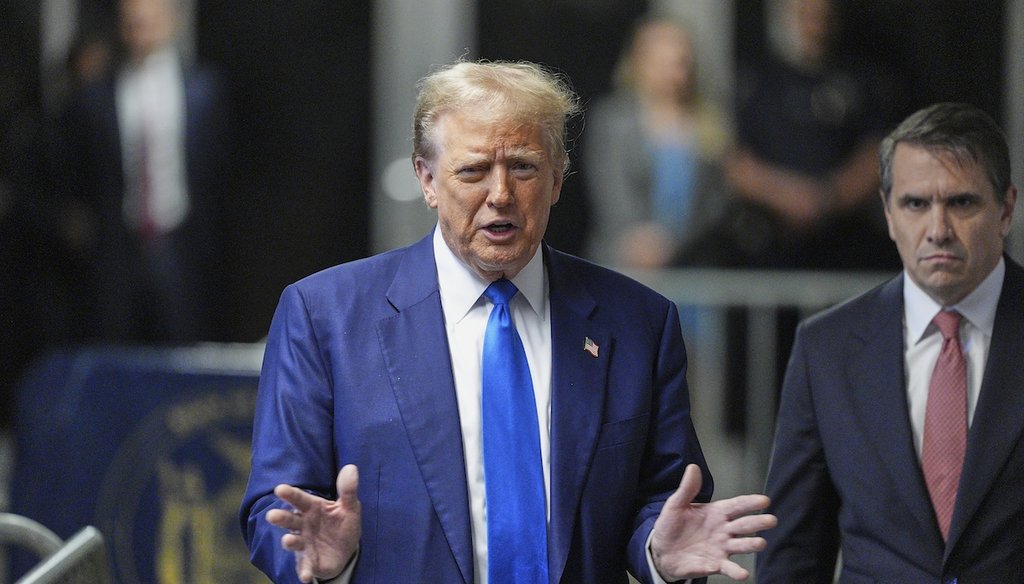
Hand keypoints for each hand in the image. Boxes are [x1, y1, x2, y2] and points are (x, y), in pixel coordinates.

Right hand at [266, 465, 361, 582]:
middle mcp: (303, 525)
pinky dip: (304, 571)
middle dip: (281, 518)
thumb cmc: (342, 523)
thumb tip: (351, 467)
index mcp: (312, 508)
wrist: (345, 549)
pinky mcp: (308, 561)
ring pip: (293, 542)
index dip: (290, 494)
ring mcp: (304, 543)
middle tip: (272, 516)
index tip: (280, 489)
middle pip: (290, 520)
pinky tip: (305, 577)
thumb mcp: (349, 507)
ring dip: (289, 542)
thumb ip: (348, 490)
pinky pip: (304, 566)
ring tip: (288, 541)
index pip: (299, 499)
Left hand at [650, 464, 776, 580]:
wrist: (661, 551)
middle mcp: (723, 530)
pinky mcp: (715, 565)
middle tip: (771, 520)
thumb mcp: (676, 504)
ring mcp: (721, 548)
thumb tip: (693, 468)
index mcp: (716, 513)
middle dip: (758, 522)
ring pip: (741, 546)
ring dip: (751, 545)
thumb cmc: (671, 526)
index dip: (750, 503)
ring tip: (761, 543)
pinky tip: (743, 573)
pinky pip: (729, 568)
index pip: (736, 505)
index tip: (764, 500)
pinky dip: (736, 572)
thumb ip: (687, 488)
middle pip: (744, 525)